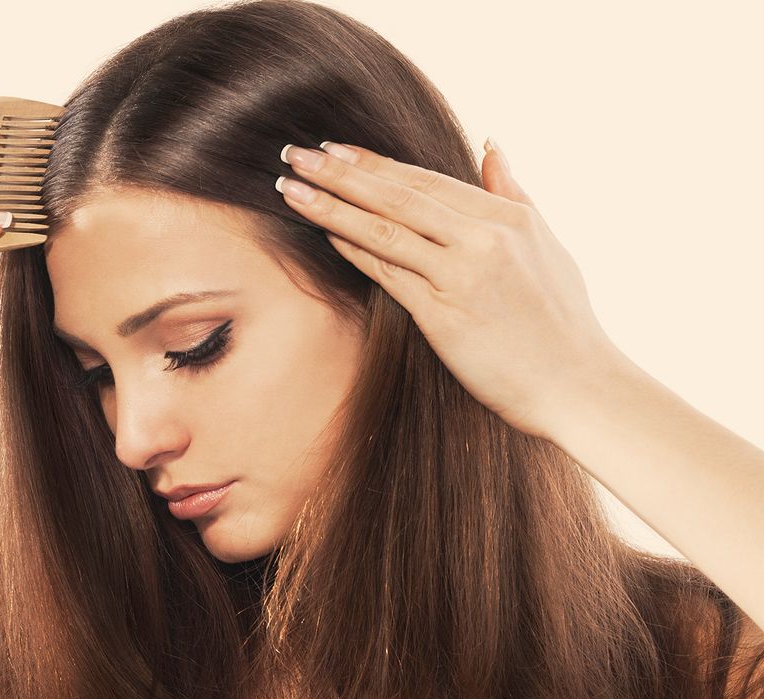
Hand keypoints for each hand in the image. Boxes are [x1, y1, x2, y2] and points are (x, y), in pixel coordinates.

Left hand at [275, 139, 623, 439]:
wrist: (577, 385)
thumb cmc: (562, 321)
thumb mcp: (547, 243)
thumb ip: (513, 191)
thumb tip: (490, 144)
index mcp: (507, 218)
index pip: (425, 180)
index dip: (374, 162)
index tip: (334, 147)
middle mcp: (484, 239)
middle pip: (397, 195)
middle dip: (339, 173)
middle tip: (295, 153)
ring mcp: (462, 275)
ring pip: (384, 229)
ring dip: (331, 206)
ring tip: (290, 187)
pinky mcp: (444, 316)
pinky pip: (389, 273)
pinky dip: (354, 249)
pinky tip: (323, 234)